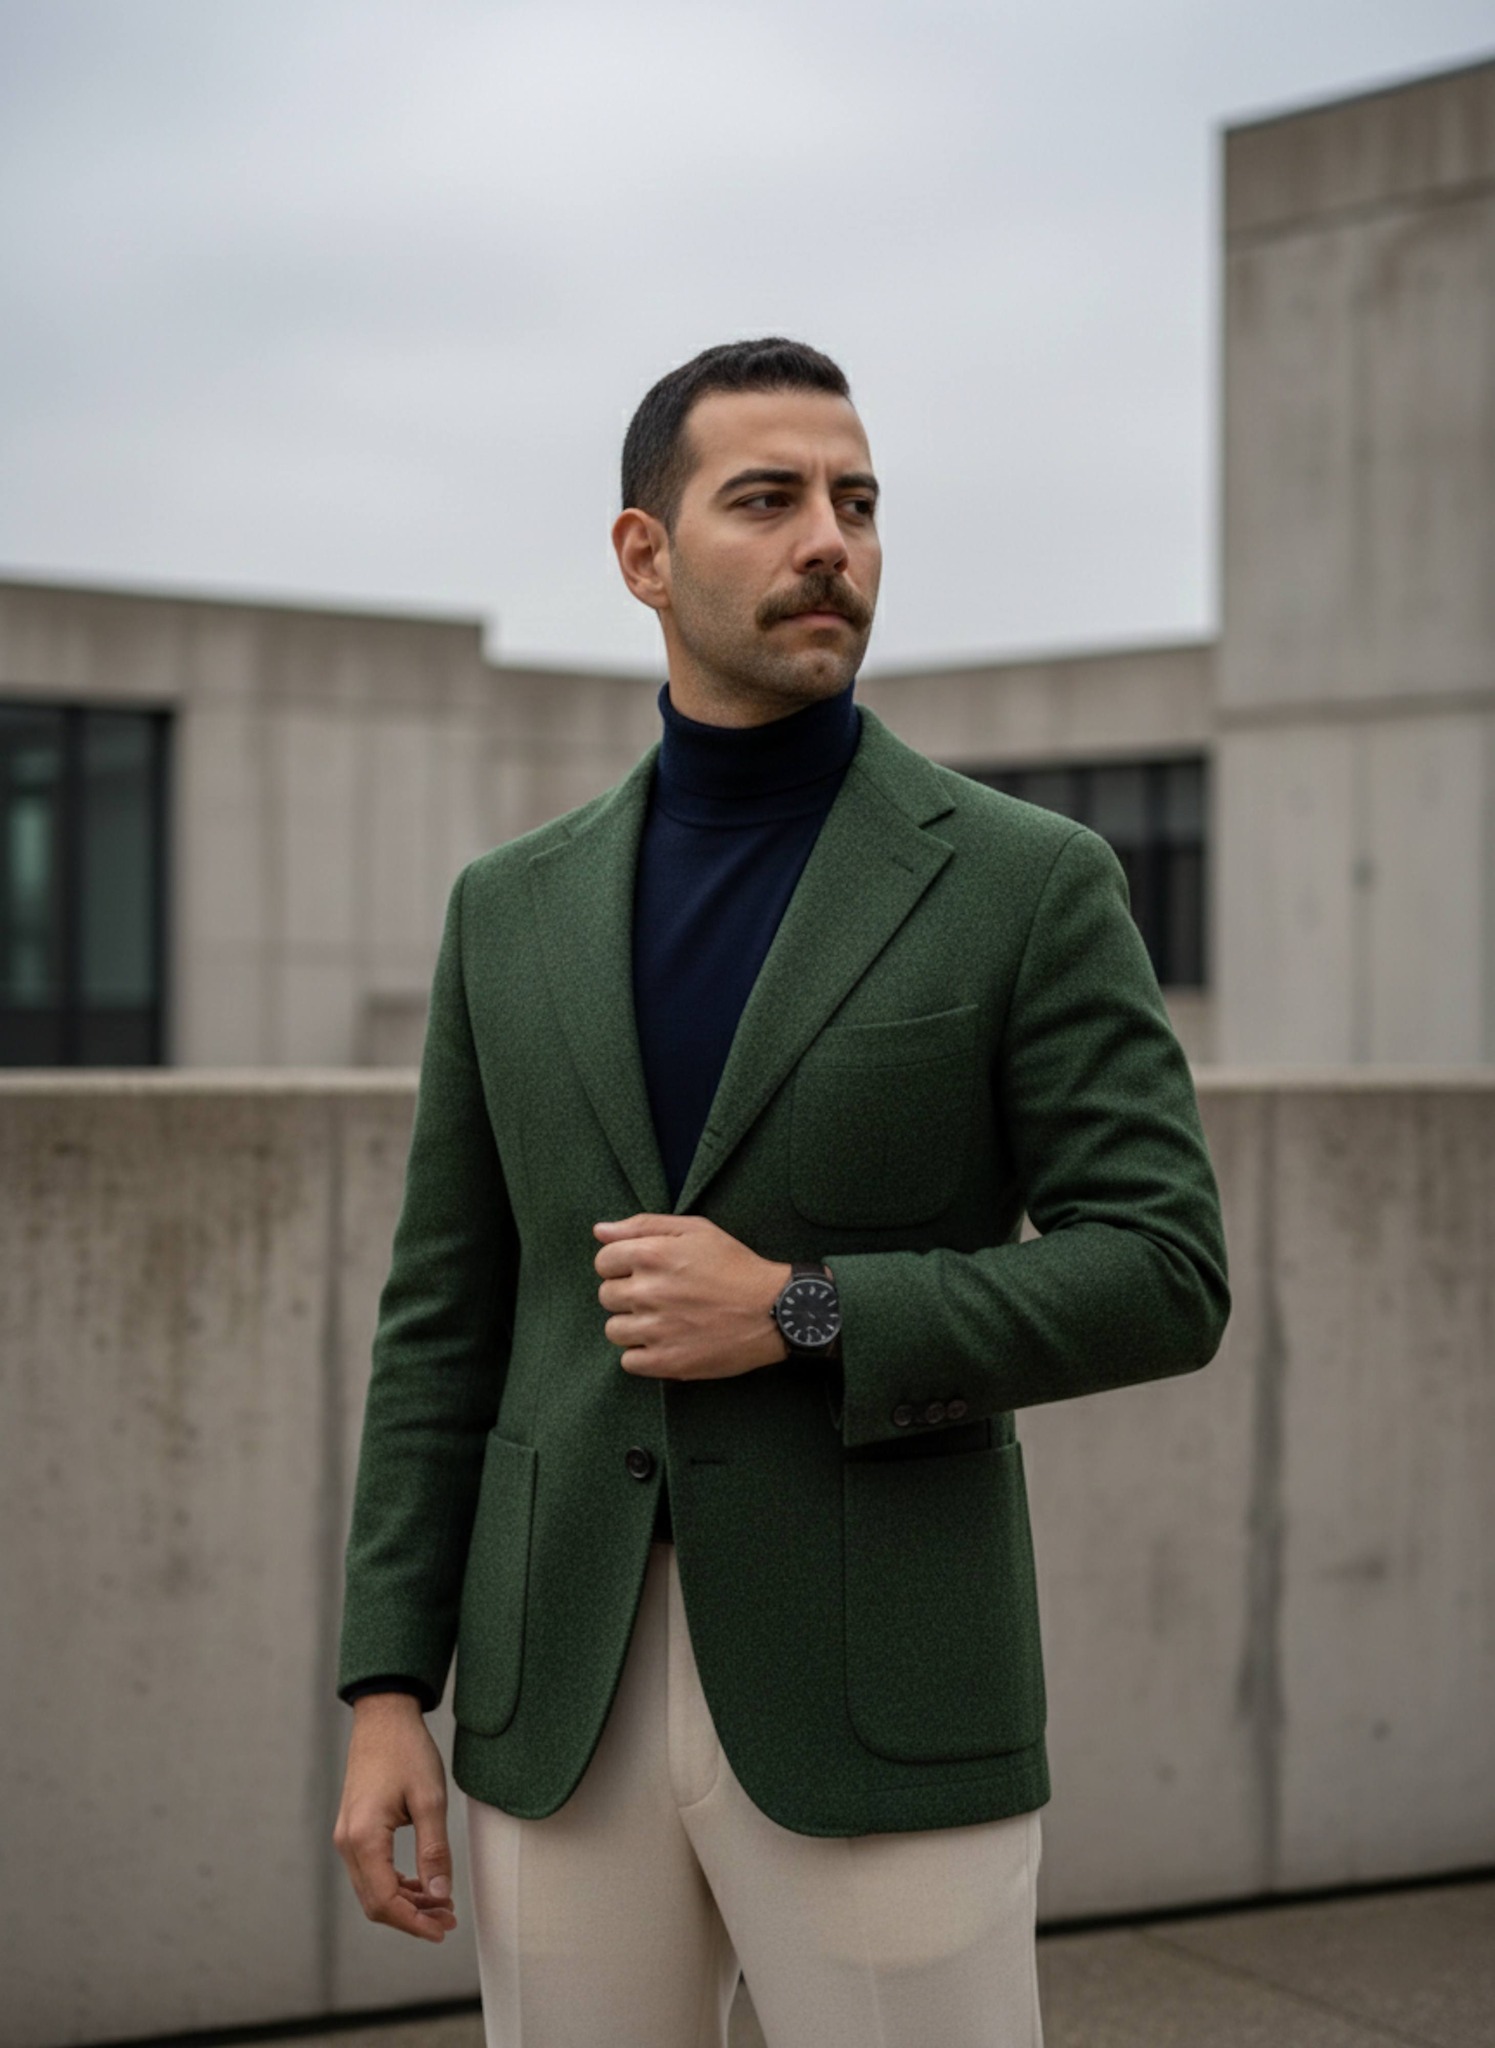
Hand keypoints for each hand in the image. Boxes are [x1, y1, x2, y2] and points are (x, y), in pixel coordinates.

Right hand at [333, 1693, 457, 1941]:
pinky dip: (396, 1884)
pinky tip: (422, 1884)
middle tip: (448, 1921)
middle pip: (375, 1902)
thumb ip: (434, 1851)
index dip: (414, 1922)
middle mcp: (348, 1843)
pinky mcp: (353, 1830)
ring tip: (441, 1905)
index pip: (384, 1901)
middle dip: (411, 1917)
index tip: (442, 1930)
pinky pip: (371, 1871)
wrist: (384, 1716)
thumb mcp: (430, 1800)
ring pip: (372, 1889)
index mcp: (363, 1838)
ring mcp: (347, 1837)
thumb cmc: (407, 1751)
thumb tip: (440, 1896)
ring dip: (405, 1903)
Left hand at [593, 1213, 790, 1379]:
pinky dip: (642, 1355)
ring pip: (614, 1330)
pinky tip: (664, 1343)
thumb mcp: (696, 1230)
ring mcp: (657, 1329)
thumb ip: (644, 1225)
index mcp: (653, 1255)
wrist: (774, 1310)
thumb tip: (600, 1231)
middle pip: (606, 1296)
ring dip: (632, 1326)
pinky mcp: (668, 1361)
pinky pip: (628, 1362)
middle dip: (627, 1294)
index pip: (603, 1261)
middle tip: (658, 1295)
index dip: (620, 1265)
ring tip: (662, 1320)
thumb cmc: (736, 1266)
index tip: (642, 1271)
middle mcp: (649, 1291)